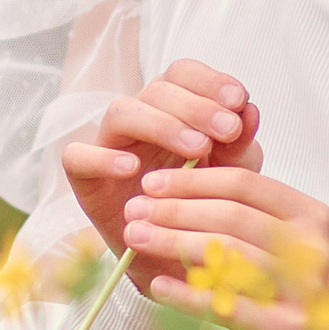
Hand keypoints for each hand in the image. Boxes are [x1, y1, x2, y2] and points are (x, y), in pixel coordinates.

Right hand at [60, 60, 260, 265]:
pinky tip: (133, 169)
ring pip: (121, 112)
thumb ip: (240, 144)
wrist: (177, 256)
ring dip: (162, 125)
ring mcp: (109, 143)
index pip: (183, 73)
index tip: (239, 100)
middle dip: (196, 105)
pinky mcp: (84, 176)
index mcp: (173, 107)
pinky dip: (102, 157)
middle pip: (157, 89)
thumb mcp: (233, 174)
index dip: (209, 81)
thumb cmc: (203, 204)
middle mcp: (140, 117)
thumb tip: (251, 110)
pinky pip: (78, 156)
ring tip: (198, 148)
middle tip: (227, 128)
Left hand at [130, 163, 328, 329]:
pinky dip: (188, 295)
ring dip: (174, 243)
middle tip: (133, 210)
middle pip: (233, 217)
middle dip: (176, 211)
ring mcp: (306, 290)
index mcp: (310, 215)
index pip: (245, 184)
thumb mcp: (267, 241)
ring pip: (228, 255)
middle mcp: (314, 248)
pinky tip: (157, 286)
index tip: (150, 183)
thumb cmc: (277, 287)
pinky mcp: (289, 329)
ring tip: (136, 238)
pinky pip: (228, 306)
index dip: (193, 181)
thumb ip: (232, 211)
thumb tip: (162, 189)